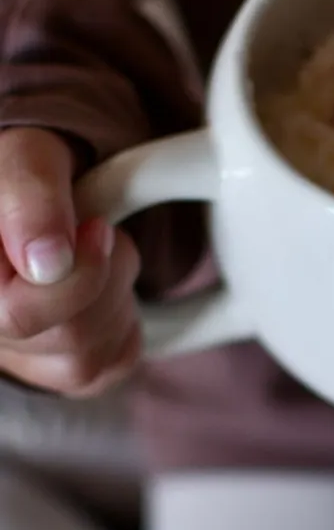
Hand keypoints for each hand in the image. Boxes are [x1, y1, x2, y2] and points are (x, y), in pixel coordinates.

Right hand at [0, 128, 140, 395]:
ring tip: (92, 252)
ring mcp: (13, 360)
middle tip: (97, 229)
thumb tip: (46, 261)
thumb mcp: (27, 157)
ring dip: (116, 294)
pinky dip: (124, 321)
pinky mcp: (56, 372)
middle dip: (105, 274)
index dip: (77, 274)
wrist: (36, 194)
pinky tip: (100, 286)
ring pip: (88, 358)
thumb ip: (29, 195)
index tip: (95, 226)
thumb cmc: (26, 175)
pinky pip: (112, 363)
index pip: (18, 314)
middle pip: (69, 337)